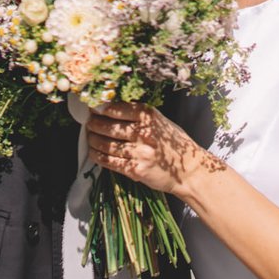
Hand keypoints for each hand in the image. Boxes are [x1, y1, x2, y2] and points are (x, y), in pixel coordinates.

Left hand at [85, 102, 213, 197]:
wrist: (190, 170)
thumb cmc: (175, 144)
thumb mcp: (162, 122)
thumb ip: (141, 116)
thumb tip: (111, 108)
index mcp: (150, 117)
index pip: (119, 109)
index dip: (102, 108)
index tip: (93, 108)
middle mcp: (145, 133)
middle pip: (110, 127)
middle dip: (94, 124)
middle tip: (88, 123)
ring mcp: (140, 153)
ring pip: (108, 144)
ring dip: (93, 140)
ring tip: (89, 137)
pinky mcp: (136, 170)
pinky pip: (111, 162)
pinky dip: (99, 156)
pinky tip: (94, 152)